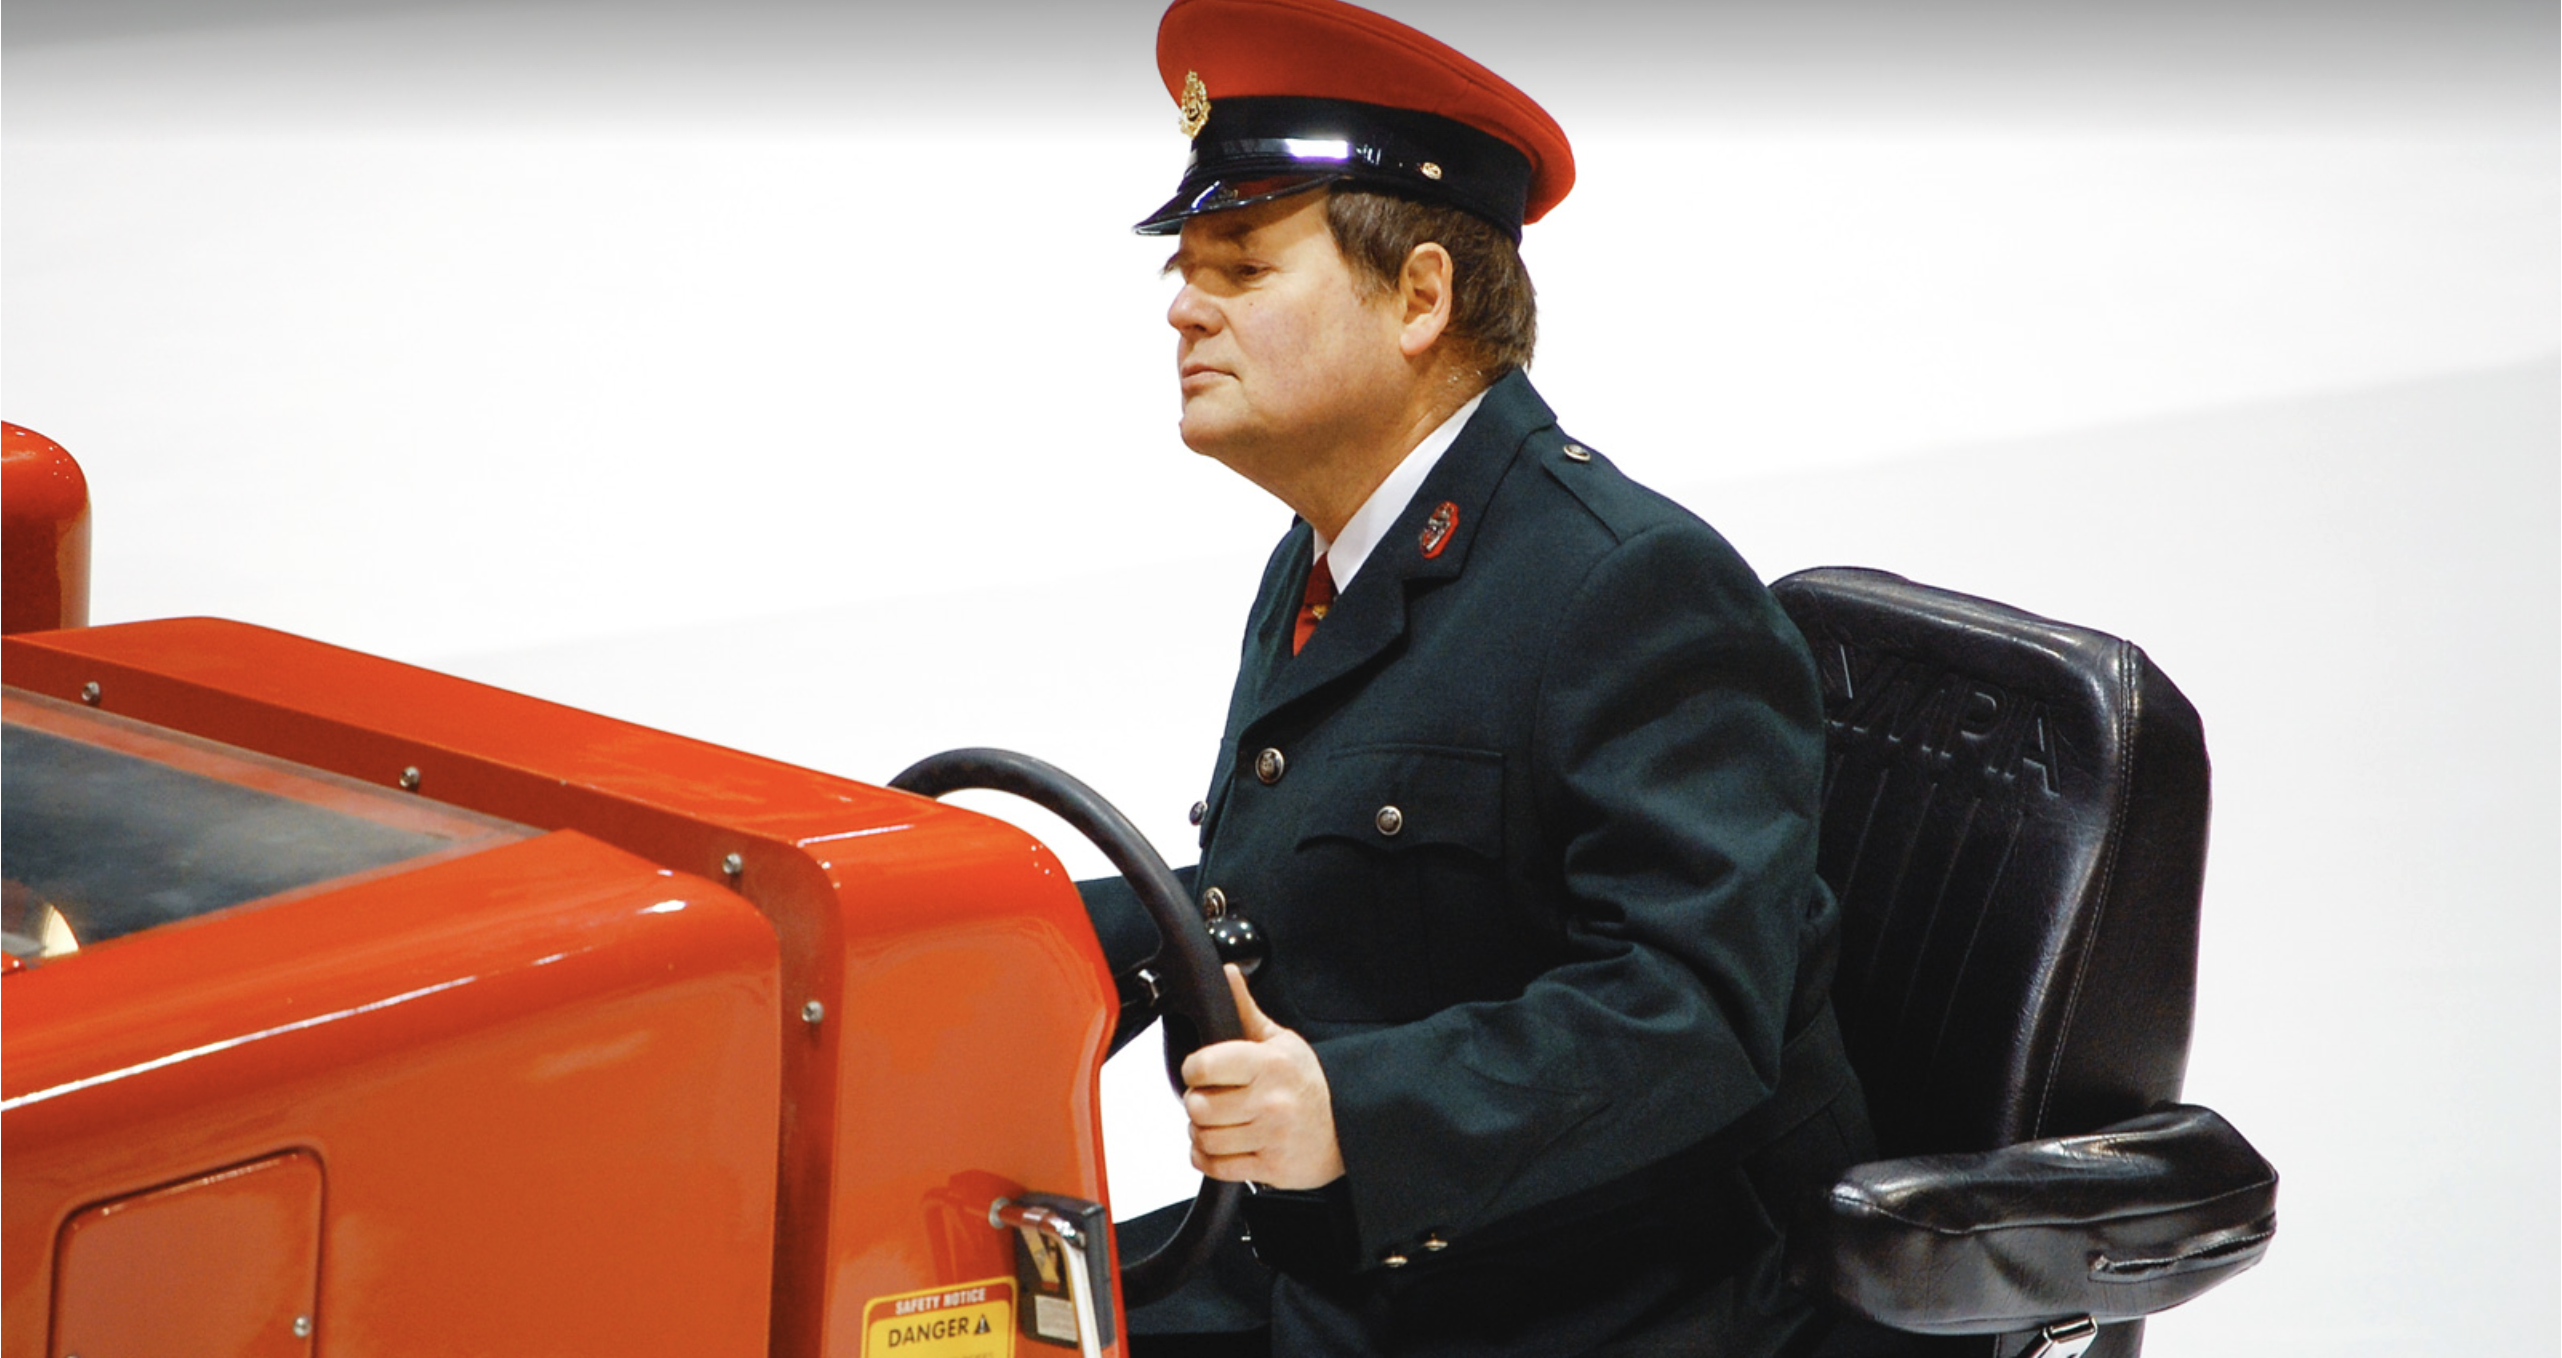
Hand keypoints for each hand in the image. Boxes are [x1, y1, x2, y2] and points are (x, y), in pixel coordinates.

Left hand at [1180, 963, 1344, 1189]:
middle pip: (1198, 1107)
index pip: (1204, 1066)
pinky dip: (1207, 1158)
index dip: (1194, 1069)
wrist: (1349, 1126)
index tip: (1200, 1071)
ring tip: (1216, 1123)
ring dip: (1201, 1133)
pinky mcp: (1271, 1168)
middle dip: (1196, 1103)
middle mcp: (1271, 1101)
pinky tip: (1220, 1145)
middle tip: (1210, 1099)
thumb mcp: (1281, 1041)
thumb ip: (1246, 1010)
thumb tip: (1227, 974)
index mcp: (1269, 1064)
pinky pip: (1217, 1167)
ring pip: (1204, 1139)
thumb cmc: (1308, 1082)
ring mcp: (1271, 1137)